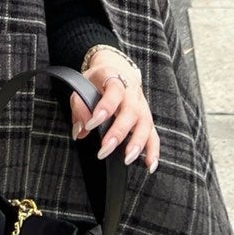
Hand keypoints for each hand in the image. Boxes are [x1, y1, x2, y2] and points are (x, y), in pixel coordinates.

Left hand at [69, 57, 158, 171]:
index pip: (114, 92)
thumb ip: (79, 106)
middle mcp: (132, 93)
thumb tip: (80, 130)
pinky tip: (149, 165)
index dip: (104, 108)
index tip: (90, 124)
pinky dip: (153, 151)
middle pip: (130, 112)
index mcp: (115, 80)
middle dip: (118, 133)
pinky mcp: (147, 119)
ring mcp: (142, 106)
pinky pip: (154, 136)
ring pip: (145, 125)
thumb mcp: (83, 84)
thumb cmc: (98, 81)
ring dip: (137, 143)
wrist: (117, 69)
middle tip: (105, 149)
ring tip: (127, 159)